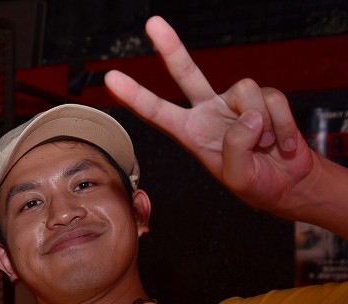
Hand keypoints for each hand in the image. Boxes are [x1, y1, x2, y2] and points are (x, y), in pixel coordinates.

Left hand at [103, 16, 320, 221]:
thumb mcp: (239, 178)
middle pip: (186, 73)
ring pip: (246, 90)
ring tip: (265, 147)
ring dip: (261, 124)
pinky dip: (282, 124)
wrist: (290, 183)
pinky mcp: (263, 98)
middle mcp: (207, 111)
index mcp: (190, 133)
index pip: (157, 112)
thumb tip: (247, 114)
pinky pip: (273, 99)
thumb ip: (236, 149)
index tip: (111, 79)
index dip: (135, 95)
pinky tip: (282, 144)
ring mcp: (234, 103)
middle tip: (152, 23)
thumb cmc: (257, 184)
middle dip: (170, 48)